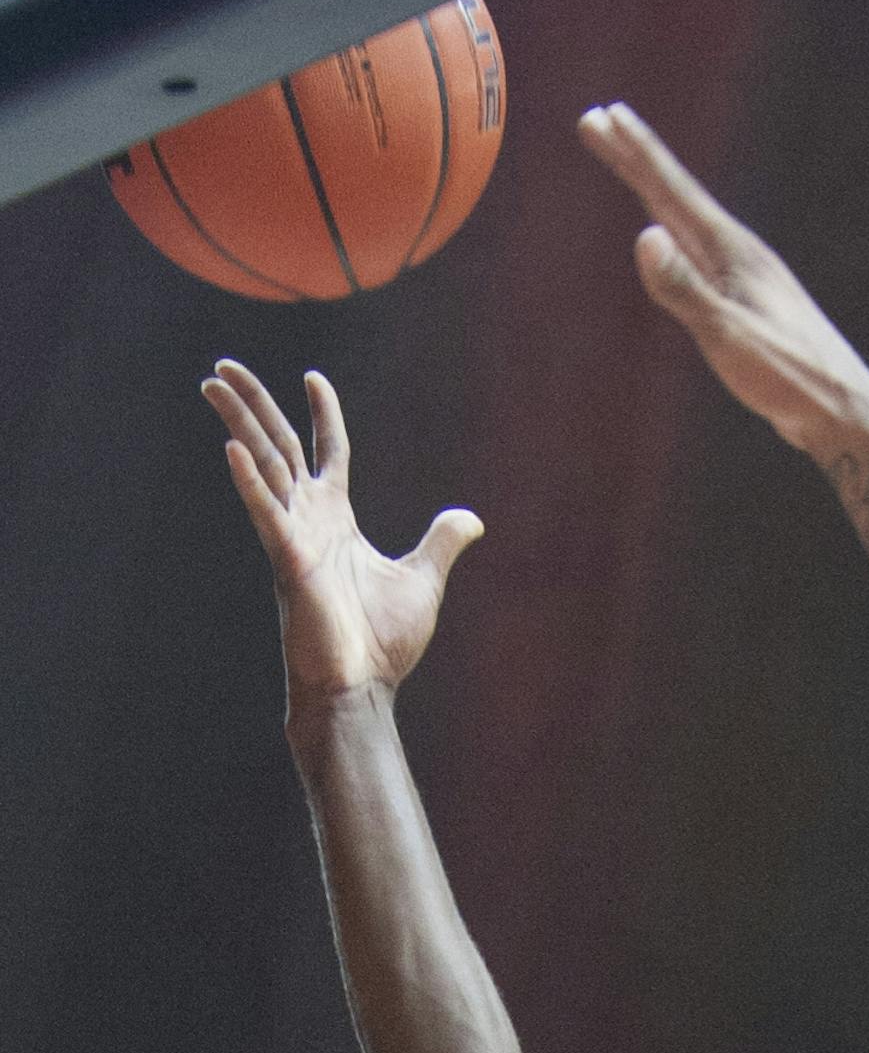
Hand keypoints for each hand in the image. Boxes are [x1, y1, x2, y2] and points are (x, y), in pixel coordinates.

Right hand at [202, 361, 482, 705]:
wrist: (362, 688)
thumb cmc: (382, 643)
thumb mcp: (423, 581)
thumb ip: (441, 544)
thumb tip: (471, 519)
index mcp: (337, 521)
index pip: (328, 453)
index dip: (323, 415)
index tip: (313, 378)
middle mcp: (309, 521)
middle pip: (281, 447)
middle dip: (255, 405)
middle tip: (223, 364)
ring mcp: (294, 538)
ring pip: (264, 466)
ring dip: (239, 422)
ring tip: (212, 382)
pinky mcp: (289, 562)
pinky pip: (266, 514)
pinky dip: (251, 482)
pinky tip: (233, 447)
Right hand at [578, 102, 868, 454]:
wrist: (844, 413)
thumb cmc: (790, 377)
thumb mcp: (730, 336)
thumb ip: (686, 289)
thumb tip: (645, 234)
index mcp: (733, 253)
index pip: (673, 191)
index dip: (636, 153)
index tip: (603, 115)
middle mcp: (741, 256)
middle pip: (677, 197)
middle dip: (636, 159)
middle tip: (599, 120)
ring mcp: (749, 280)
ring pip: (689, 225)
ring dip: (656, 195)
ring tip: (633, 169)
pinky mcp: (753, 306)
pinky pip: (701, 257)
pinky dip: (677, 238)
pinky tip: (676, 243)